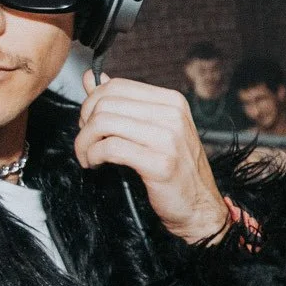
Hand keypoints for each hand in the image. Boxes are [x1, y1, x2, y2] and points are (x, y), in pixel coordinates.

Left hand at [76, 71, 229, 244]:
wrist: (200, 207)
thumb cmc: (175, 171)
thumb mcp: (152, 130)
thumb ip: (122, 104)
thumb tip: (90, 78)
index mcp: (172, 101)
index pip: (116, 87)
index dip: (91, 104)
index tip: (89, 125)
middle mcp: (173, 115)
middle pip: (106, 103)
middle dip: (85, 125)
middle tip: (86, 143)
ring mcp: (169, 138)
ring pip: (104, 123)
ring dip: (85, 142)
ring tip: (88, 156)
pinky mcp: (161, 164)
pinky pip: (111, 148)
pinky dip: (94, 156)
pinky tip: (95, 165)